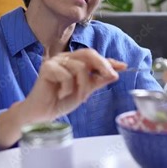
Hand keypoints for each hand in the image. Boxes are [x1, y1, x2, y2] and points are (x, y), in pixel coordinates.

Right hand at [0, 49, 125, 148]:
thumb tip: (115, 73)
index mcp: (74, 61)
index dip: (109, 61)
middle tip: (111, 76)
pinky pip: (66, 75)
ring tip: (79, 97)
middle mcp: (65, 58)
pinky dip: (68, 88)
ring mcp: (56, 61)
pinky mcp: (47, 68)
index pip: (94, 57)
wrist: (42, 113)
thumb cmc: (60, 101)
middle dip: (102, 65)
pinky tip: (60, 94)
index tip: (123, 66)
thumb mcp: (84, 91)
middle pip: (88, 54)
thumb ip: (97, 81)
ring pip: (80, 67)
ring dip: (83, 85)